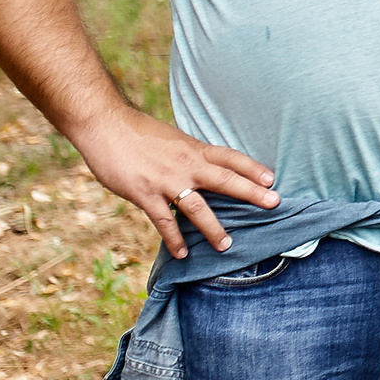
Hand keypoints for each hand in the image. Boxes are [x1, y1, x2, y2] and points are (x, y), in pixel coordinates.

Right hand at [70, 106, 278, 258]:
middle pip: (225, 180)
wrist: (105, 125)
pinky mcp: (145, 194)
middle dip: (251, 193)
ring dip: (213, 228)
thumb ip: (190, 154)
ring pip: (197, 207)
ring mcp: (166, 180)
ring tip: (227, 245)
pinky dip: (174, 238)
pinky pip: (164, 220)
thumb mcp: (173, 138)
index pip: (231, 158)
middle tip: (274, 204)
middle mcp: (186, 164)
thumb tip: (205, 166)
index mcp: (194, 149)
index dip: (252, 168)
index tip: (271, 179)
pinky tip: (183, 254)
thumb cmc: (138, 132)